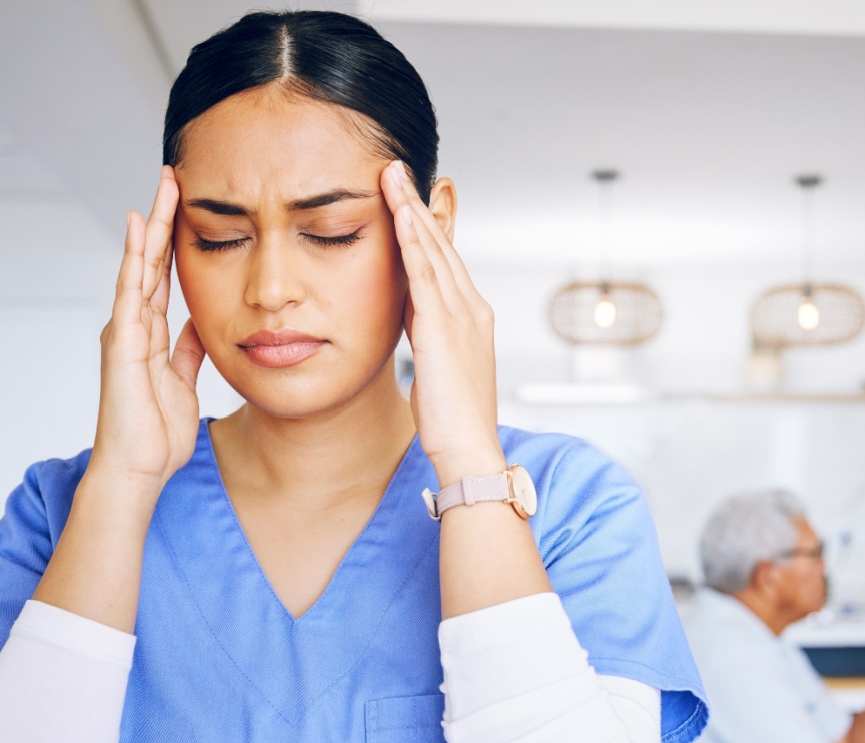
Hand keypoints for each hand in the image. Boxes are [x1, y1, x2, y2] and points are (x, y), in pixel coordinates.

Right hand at [88, 167, 204, 492]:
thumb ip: (188, 350)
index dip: (174, 240)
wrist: (137, 470)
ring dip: (151, 226)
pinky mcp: (122, 343)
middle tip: (173, 177)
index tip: (187, 205)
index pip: (163, 276)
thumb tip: (202, 322)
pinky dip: (133, 257)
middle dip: (162, 219)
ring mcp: (124, 331)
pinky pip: (130, 291)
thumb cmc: (156, 434)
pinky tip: (139, 228)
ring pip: (138, 266)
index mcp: (149, 334)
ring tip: (162, 187)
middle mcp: (132, 326)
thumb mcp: (183, 382)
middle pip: (149, 261)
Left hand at [381, 160, 501, 481]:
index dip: (427, 228)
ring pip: (434, 250)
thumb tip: (411, 321)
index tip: (408, 200)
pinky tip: (399, 214)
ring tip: (392, 175)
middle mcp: (473, 310)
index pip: (447, 263)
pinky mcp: (443, 327)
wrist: (471, 451)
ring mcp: (462, 316)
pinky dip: (413, 239)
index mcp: (473, 321)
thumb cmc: (453, 423)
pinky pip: (425, 273)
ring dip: (412, 209)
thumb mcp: (439, 371)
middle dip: (419, 205)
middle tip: (397, 169)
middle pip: (442, 245)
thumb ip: (428, 339)